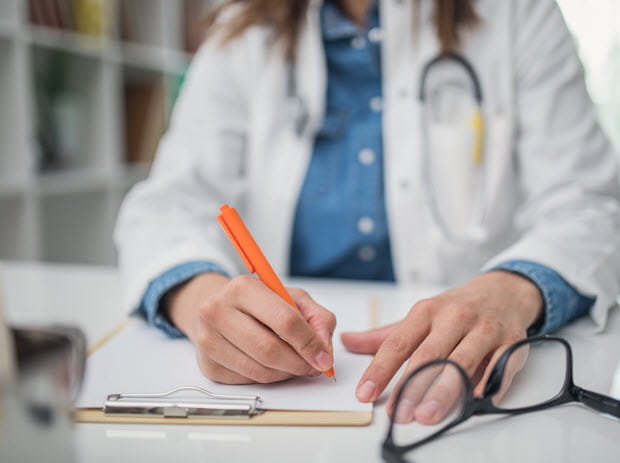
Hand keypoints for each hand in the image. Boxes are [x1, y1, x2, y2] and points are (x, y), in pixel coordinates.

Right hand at [166, 273, 335, 383]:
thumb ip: (317, 318)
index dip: (309, 343)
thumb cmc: (259, 303)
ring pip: (259, 370)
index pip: (284, 320)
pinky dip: (268, 378)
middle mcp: (218, 311)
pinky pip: (247, 381)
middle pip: (269, 349)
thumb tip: (324, 350)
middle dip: (298, 363)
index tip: (323, 357)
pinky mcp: (207, 365)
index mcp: (242, 288)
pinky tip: (271, 365)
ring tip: (293, 364)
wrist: (219, 309)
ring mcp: (208, 340)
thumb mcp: (292, 298)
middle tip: (312, 366)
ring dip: (285, 373)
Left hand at [341, 271, 542, 423]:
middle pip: (429, 355)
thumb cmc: (454, 310)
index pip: (398, 343)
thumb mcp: (418, 317)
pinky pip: (499, 365)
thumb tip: (347, 341)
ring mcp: (485, 329)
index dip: (380, 370)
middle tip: (398, 413)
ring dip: (443, 391)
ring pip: (462, 363)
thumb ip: (383, 336)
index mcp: (427, 311)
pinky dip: (487, 384)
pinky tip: (473, 401)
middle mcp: (455, 317)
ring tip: (426, 414)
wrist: (501, 291)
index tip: (365, 394)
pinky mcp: (511, 342)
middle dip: (411, 386)